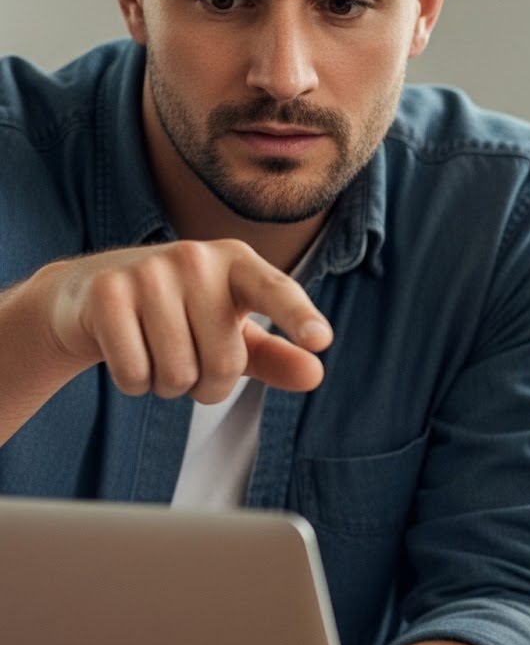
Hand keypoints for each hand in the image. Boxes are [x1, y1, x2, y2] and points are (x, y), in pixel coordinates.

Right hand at [33, 238, 332, 401]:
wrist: (93, 295)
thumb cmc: (182, 316)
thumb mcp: (234, 334)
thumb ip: (277, 357)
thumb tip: (315, 374)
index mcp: (239, 263)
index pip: (276, 292)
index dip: (298, 317)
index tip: (320, 339)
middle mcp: (196, 258)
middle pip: (225, 361)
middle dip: (209, 385)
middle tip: (191, 361)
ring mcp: (148, 271)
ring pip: (178, 373)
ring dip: (170, 385)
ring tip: (159, 353)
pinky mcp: (106, 292)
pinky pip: (135, 374)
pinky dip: (135, 382)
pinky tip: (129, 352)